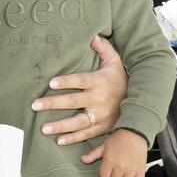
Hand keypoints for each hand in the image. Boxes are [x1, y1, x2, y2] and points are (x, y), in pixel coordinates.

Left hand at [32, 35, 126, 149]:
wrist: (142, 102)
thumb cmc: (120, 80)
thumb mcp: (114, 62)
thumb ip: (104, 49)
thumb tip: (93, 35)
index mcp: (99, 82)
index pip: (80, 80)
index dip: (66, 81)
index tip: (50, 82)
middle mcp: (99, 100)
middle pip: (73, 102)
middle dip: (53, 104)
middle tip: (34, 105)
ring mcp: (102, 116)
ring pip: (78, 122)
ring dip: (60, 126)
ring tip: (43, 128)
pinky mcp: (104, 128)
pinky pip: (88, 135)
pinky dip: (74, 139)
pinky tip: (59, 141)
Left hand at [89, 129, 147, 176]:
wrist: (134, 134)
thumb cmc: (118, 139)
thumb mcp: (103, 145)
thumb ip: (93, 154)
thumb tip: (82, 159)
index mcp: (109, 160)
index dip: (104, 175)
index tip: (106, 171)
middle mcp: (120, 167)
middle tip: (115, 173)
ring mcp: (131, 170)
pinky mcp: (141, 171)